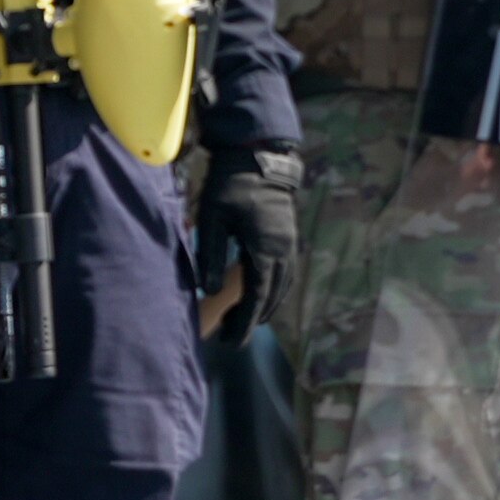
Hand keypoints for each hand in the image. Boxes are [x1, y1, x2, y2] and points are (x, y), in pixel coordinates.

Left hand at [195, 143, 302, 333]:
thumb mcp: (212, 219)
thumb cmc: (230, 185)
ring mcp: (289, 244)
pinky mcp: (288, 236)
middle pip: (270, 297)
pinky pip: (285, 274)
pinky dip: (273, 290)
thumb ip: (210, 255)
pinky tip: (260, 294)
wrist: (259, 156)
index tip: (231, 342)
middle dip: (252, 320)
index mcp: (264, 249)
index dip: (244, 323)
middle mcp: (283, 251)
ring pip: (281, 287)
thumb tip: (211, 292)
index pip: (255, 297)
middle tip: (231, 338)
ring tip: (244, 321)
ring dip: (265, 306)